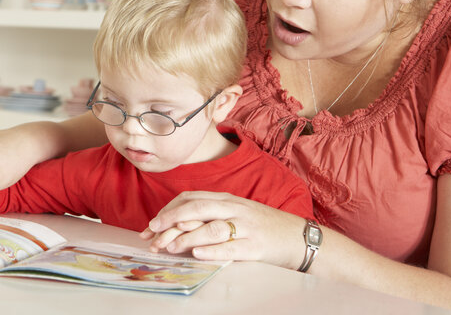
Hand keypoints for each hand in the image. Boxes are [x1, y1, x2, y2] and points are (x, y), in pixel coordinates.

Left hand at [140, 191, 308, 269]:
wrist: (298, 236)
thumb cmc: (263, 226)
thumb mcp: (236, 213)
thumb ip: (212, 214)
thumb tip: (178, 225)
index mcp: (228, 199)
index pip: (192, 198)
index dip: (168, 209)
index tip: (151, 224)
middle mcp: (235, 208)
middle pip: (197, 207)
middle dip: (171, 218)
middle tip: (152, 231)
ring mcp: (246, 226)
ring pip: (212, 227)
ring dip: (186, 236)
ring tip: (168, 246)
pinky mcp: (256, 246)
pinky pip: (231, 247)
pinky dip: (212, 250)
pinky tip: (197, 253)